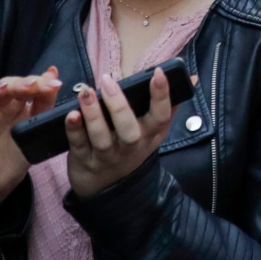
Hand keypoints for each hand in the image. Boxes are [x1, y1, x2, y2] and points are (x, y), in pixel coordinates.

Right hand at [0, 68, 62, 224]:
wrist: (0, 181)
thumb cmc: (18, 151)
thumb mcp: (35, 128)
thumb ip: (44, 103)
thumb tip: (53, 73)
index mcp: (16, 102)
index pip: (25, 84)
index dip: (38, 81)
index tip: (54, 83)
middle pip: (3, 84)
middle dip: (18, 83)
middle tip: (31, 85)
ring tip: (2, 89)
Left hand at [64, 68, 176, 200]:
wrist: (110, 187)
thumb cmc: (133, 147)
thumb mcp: (155, 130)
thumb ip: (169, 104)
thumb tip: (190, 77)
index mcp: (150, 134)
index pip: (161, 115)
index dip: (161, 94)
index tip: (157, 73)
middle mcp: (130, 145)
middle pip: (128, 128)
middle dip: (119, 105)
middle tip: (108, 81)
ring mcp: (107, 155)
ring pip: (101, 136)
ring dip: (93, 114)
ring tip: (86, 93)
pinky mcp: (85, 160)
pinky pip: (79, 145)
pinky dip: (74, 130)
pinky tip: (70, 115)